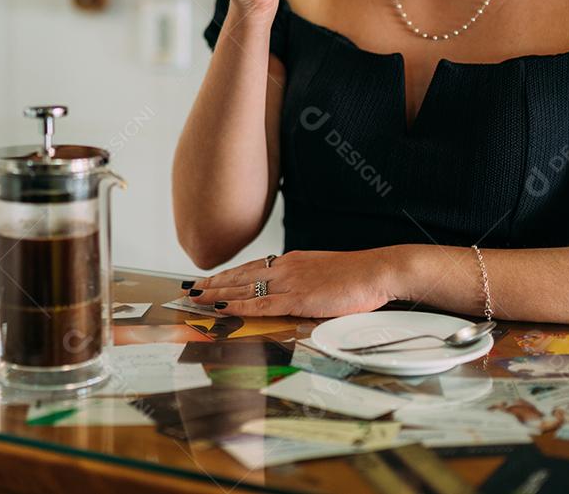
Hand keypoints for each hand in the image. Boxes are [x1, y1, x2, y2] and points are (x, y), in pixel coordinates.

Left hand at [183, 249, 395, 317]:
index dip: (228, 274)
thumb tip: (291, 293)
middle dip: (214, 282)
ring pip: (244, 287)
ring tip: (196, 297)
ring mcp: (290, 282)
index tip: (210, 279)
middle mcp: (286, 267)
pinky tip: (222, 306)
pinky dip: (238, 305)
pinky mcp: (298, 297)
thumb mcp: (324, 275)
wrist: (377, 271)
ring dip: (217, 292)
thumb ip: (304, 282)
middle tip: (191, 288)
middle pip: (241, 274)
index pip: (252, 267)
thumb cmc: (357, 276)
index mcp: (292, 261)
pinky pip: (261, 303)